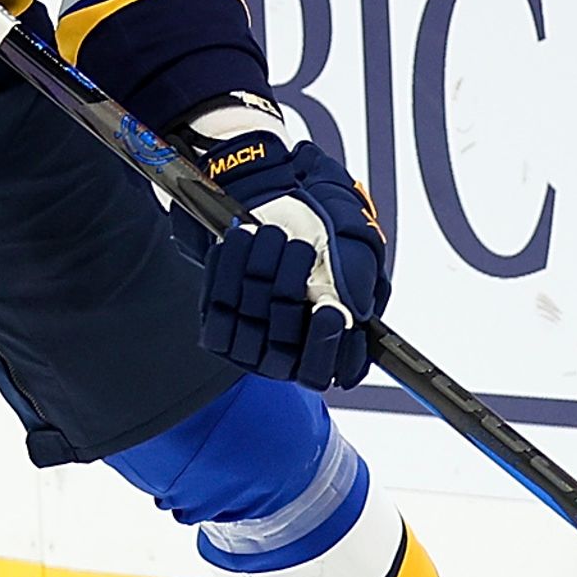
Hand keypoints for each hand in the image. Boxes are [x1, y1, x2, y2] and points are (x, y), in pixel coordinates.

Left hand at [190, 97, 389, 389]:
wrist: (277, 206)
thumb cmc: (323, 234)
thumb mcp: (357, 251)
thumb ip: (358, 280)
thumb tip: (349, 310)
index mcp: (330, 349)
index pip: (324, 371)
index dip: (325, 344)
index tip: (330, 310)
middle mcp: (289, 357)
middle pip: (284, 341)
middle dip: (291, 286)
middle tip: (300, 246)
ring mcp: (251, 347)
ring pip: (251, 319)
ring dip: (261, 268)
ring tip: (272, 232)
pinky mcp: (219, 327)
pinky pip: (218, 306)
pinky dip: (229, 267)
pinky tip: (241, 238)